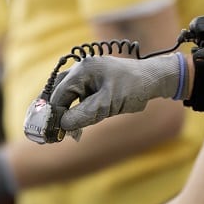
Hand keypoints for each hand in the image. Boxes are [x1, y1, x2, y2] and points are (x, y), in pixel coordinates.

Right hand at [50, 54, 184, 131]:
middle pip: (57, 92)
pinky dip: (73, 110)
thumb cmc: (133, 88)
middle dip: (54, 113)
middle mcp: (80, 69)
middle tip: (51, 134)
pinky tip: (74, 126)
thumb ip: (83, 114)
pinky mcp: (90, 83)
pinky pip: (75, 96)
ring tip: (62, 132)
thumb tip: (62, 125)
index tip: (51, 133)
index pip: (59, 94)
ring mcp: (85, 75)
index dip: (53, 114)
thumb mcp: (108, 104)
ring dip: (63, 113)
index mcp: (83, 70)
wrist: (152, 80)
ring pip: (65, 95)